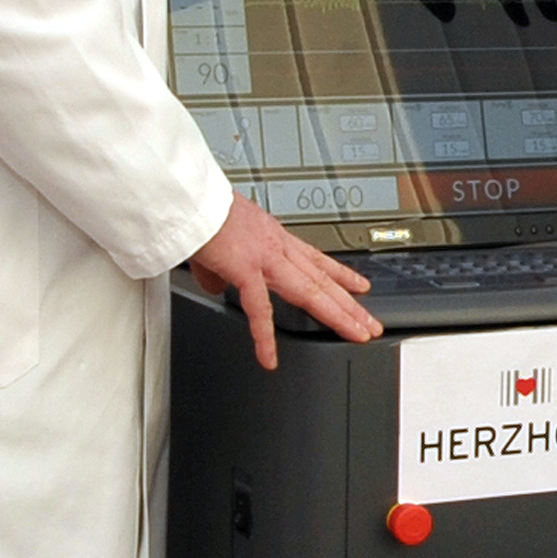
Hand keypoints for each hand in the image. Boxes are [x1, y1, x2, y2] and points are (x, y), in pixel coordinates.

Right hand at [188, 197, 376, 367]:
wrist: (186, 198)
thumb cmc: (197, 212)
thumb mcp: (216, 243)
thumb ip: (219, 270)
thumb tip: (218, 286)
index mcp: (272, 236)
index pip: (315, 259)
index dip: (341, 274)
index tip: (360, 285)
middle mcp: (276, 245)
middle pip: (322, 280)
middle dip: (350, 303)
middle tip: (370, 322)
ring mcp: (266, 256)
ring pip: (311, 291)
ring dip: (338, 315)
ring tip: (357, 333)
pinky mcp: (246, 268)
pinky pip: (260, 309)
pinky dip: (264, 337)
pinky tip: (269, 359)